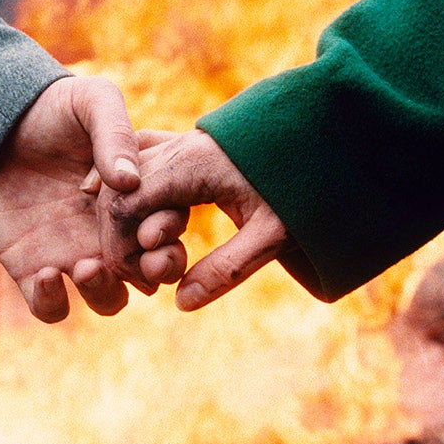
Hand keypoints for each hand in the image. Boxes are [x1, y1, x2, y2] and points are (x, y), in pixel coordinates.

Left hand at [0, 75, 146, 322]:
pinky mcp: (32, 269)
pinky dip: (53, 302)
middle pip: (153, 272)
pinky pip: (51, 308)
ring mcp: (75, 254)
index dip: (170, 230)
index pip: (170, 225)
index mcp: (137, 197)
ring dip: (105, 293)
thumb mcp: (90, 102)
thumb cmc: (50, 108)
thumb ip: (116, 134)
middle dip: (158, 272)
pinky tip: (46, 274)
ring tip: (86, 267)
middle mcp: (114, 232)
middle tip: (145, 263)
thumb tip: (131, 180)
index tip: (155, 224)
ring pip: (109, 300)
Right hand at [101, 129, 295, 310]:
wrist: (325, 143)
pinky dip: (131, 192)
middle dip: (119, 236)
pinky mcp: (187, 146)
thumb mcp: (273, 235)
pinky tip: (134, 219)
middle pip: (119, 190)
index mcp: (192, 164)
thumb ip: (228, 268)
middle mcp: (178, 147)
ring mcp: (180, 142)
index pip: (128, 203)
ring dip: (124, 216)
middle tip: (138, 274)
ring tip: (144, 255)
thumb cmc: (305, 188)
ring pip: (126, 177)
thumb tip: (182, 302)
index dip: (122, 246)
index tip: (140, 280)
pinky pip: (142, 165)